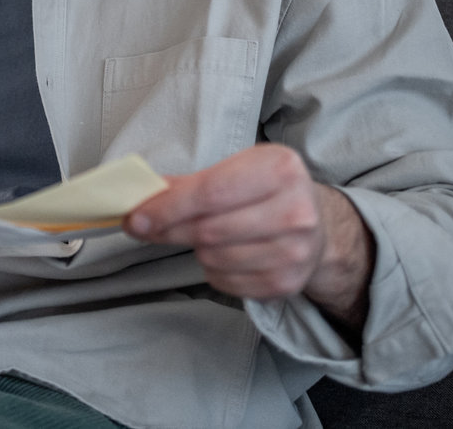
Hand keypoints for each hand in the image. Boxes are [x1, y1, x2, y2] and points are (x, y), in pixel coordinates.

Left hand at [124, 144, 372, 330]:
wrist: (317, 224)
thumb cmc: (265, 190)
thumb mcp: (236, 169)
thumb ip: (189, 183)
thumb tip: (142, 196)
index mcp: (281, 169)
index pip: (210, 193)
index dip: (167, 208)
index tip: (135, 217)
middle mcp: (295, 211)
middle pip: (209, 230)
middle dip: (170, 230)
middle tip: (146, 228)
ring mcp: (295, 252)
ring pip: (214, 259)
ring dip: (196, 249)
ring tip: (205, 236)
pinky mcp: (287, 284)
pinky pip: (226, 282)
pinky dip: (212, 270)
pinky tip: (224, 254)